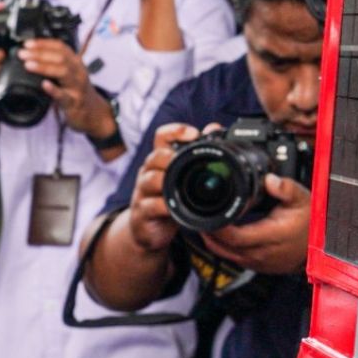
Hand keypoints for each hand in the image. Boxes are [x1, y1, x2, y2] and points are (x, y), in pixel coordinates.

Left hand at [17, 37, 114, 142]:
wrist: (93, 113)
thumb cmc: (76, 92)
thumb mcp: (69, 74)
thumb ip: (54, 65)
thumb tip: (31, 57)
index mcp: (75, 62)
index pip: (60, 47)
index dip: (43, 43)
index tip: (27, 44)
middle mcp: (78, 71)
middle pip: (60, 57)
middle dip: (40, 53)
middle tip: (23, 54)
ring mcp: (77, 87)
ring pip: (63, 72)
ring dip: (44, 67)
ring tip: (28, 65)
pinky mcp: (74, 102)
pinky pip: (64, 96)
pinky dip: (54, 89)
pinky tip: (44, 85)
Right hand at [127, 123, 197, 254]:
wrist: (147, 229)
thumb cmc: (167, 199)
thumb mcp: (181, 177)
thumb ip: (196, 153)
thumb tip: (215, 128)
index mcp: (160, 160)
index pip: (162, 136)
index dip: (176, 131)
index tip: (193, 134)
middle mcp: (149, 172)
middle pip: (155, 156)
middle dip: (170, 157)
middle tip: (185, 163)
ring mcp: (144, 192)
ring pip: (151, 179)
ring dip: (166, 181)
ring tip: (179, 186)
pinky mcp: (143, 212)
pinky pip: (152, 205)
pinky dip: (164, 206)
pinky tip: (174, 209)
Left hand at [196, 173, 312, 274]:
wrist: (319, 247)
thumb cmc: (310, 224)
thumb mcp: (302, 200)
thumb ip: (286, 188)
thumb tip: (270, 179)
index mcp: (270, 236)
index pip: (234, 236)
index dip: (217, 227)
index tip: (209, 213)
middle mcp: (260, 253)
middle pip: (223, 247)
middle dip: (209, 232)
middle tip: (201, 216)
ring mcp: (257, 262)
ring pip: (224, 254)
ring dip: (213, 240)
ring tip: (207, 223)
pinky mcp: (256, 266)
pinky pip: (232, 258)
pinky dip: (223, 246)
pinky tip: (221, 234)